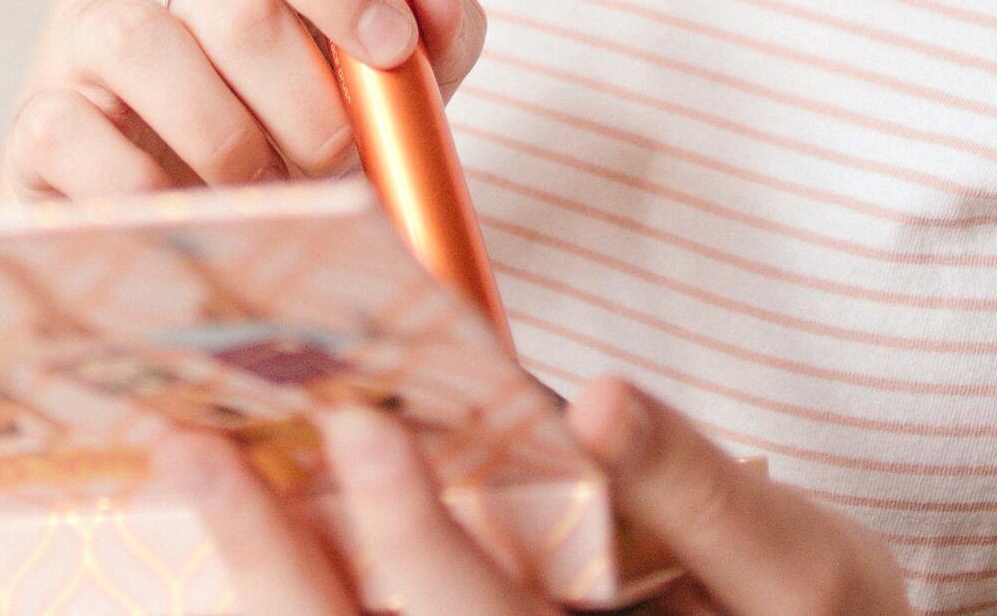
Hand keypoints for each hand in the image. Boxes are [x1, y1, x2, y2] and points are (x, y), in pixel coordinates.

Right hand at [1, 0, 487, 199]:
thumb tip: (437, 4)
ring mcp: (85, 38)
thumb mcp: (378, 92)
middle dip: (302, 96)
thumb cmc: (298, 137)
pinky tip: (190, 213)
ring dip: (228, 137)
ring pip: (142, 45)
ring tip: (267, 191)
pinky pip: (72, 132)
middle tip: (337, 160)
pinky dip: (146, 186)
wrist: (204, 229)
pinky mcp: (40, 123)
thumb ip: (431, 43)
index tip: (393, 49)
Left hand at [154, 376, 909, 615]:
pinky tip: (260, 530)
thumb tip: (594, 400)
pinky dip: (306, 598)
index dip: (411, 529)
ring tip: (197, 471)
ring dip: (265, 581)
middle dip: (276, 557)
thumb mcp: (803, 565)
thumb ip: (700, 486)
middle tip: (194, 444)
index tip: (363, 423)